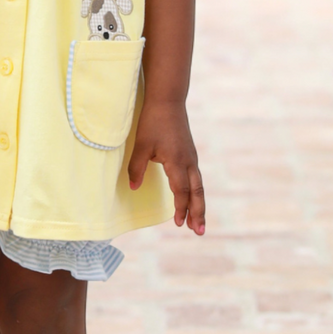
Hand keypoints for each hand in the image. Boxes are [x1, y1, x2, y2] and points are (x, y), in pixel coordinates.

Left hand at [128, 99, 205, 233]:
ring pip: (199, 186)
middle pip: (197, 192)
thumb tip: (133, 188)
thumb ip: (136, 168)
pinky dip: (196, 192)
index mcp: (177, 161)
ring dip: (199, 205)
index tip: (177, 223)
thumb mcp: (141, 145)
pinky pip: (196, 178)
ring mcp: (191, 157)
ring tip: (199, 223)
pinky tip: (193, 199)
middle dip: (198, 213)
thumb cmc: (153, 122)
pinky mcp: (190, 153)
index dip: (180, 207)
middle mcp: (189, 161)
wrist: (168, 101)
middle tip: (198, 232)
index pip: (181, 190)